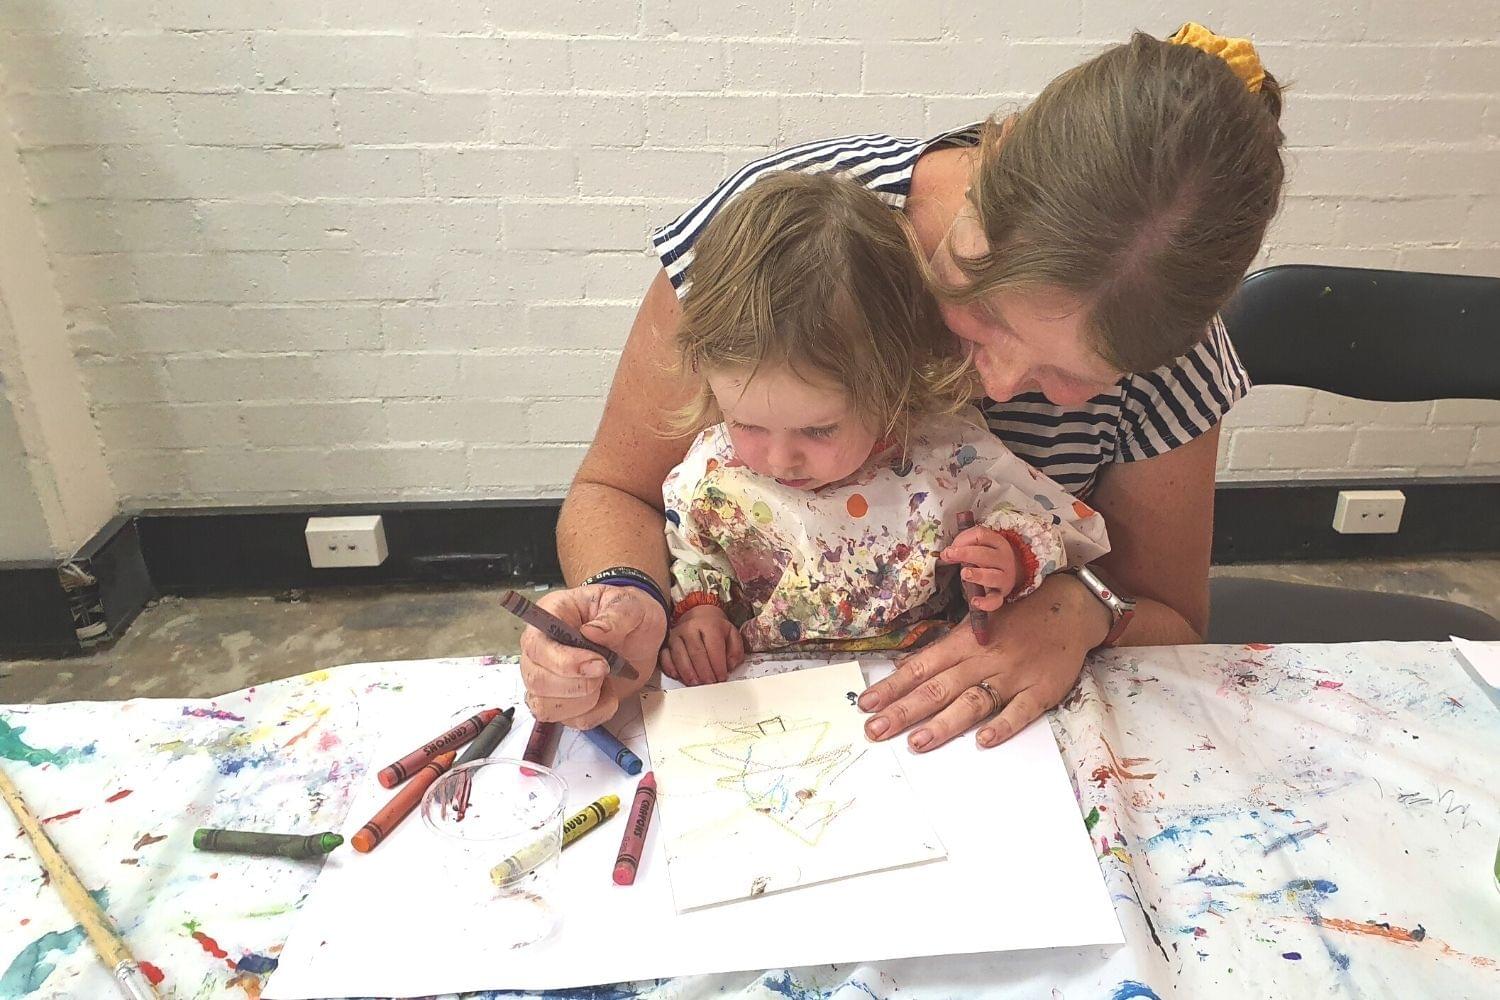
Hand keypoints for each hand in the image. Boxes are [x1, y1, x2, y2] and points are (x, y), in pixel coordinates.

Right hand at [518, 584, 666, 729]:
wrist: (642, 634)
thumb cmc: (628, 613)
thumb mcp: (629, 605)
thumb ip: (615, 616)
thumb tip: (592, 632)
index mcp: (550, 617)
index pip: (535, 646)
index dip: (562, 662)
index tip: (598, 664)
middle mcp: (541, 651)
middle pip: (536, 681)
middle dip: (577, 684)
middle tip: (606, 670)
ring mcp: (549, 680)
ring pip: (547, 707)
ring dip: (585, 700)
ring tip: (606, 680)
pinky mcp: (564, 703)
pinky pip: (572, 721)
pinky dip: (597, 712)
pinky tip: (608, 693)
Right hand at [659, 604, 744, 685]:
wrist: (698, 616)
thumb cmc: (715, 629)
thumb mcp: (732, 634)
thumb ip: (735, 650)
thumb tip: (729, 666)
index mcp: (709, 625)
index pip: (714, 647)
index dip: (718, 665)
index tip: (722, 677)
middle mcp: (690, 628)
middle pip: (696, 653)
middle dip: (704, 672)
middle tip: (710, 683)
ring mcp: (676, 635)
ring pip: (679, 656)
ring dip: (688, 673)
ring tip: (696, 683)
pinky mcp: (666, 643)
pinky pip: (665, 657)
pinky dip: (671, 668)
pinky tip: (679, 676)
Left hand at [857, 573, 1110, 750]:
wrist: (1069, 609)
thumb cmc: (1016, 618)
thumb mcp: (976, 627)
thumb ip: (946, 651)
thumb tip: (907, 670)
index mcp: (965, 642)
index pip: (921, 667)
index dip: (893, 686)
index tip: (866, 705)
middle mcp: (984, 659)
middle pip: (939, 687)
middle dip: (904, 710)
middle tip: (875, 730)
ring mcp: (1013, 676)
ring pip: (974, 701)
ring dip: (944, 723)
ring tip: (917, 742)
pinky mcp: (1041, 691)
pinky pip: (1020, 711)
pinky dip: (1002, 726)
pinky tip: (982, 742)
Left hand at [941, 525, 1017, 611]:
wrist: (1011, 572)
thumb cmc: (988, 558)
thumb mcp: (980, 546)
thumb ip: (963, 545)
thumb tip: (946, 554)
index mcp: (997, 542)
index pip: (981, 535)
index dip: (963, 539)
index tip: (950, 547)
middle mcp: (1003, 559)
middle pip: (986, 554)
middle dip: (965, 553)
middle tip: (949, 554)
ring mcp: (1004, 578)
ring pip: (993, 576)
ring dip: (977, 575)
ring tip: (964, 573)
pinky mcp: (1001, 594)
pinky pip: (996, 600)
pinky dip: (986, 603)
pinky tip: (975, 601)